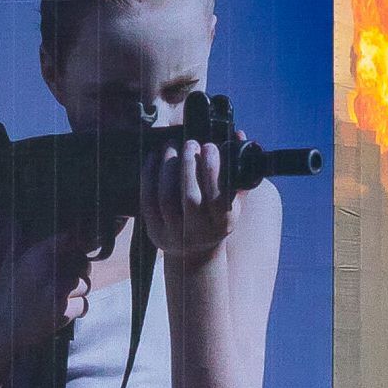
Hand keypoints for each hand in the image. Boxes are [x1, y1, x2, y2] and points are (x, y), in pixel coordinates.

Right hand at [0, 232, 91, 349]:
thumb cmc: (4, 297)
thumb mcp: (10, 265)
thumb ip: (24, 247)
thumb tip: (33, 231)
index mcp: (36, 254)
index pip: (69, 239)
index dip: (77, 245)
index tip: (77, 251)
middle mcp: (49, 268)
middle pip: (83, 264)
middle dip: (80, 273)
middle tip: (68, 283)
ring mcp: (57, 290)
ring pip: (85, 286)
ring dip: (77, 294)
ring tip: (61, 300)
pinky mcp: (63, 310)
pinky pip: (83, 305)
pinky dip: (76, 311)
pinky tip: (62, 312)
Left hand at [140, 138, 236, 264]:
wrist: (194, 252)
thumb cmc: (215, 217)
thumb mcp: (232, 200)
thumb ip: (236, 170)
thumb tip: (239, 135)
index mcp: (223, 224)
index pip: (218, 197)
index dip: (212, 171)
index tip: (210, 146)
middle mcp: (199, 232)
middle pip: (190, 197)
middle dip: (189, 165)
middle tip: (190, 142)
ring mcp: (174, 234)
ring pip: (167, 198)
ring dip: (168, 167)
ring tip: (172, 146)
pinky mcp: (154, 231)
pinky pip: (147, 200)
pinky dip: (149, 175)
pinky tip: (154, 158)